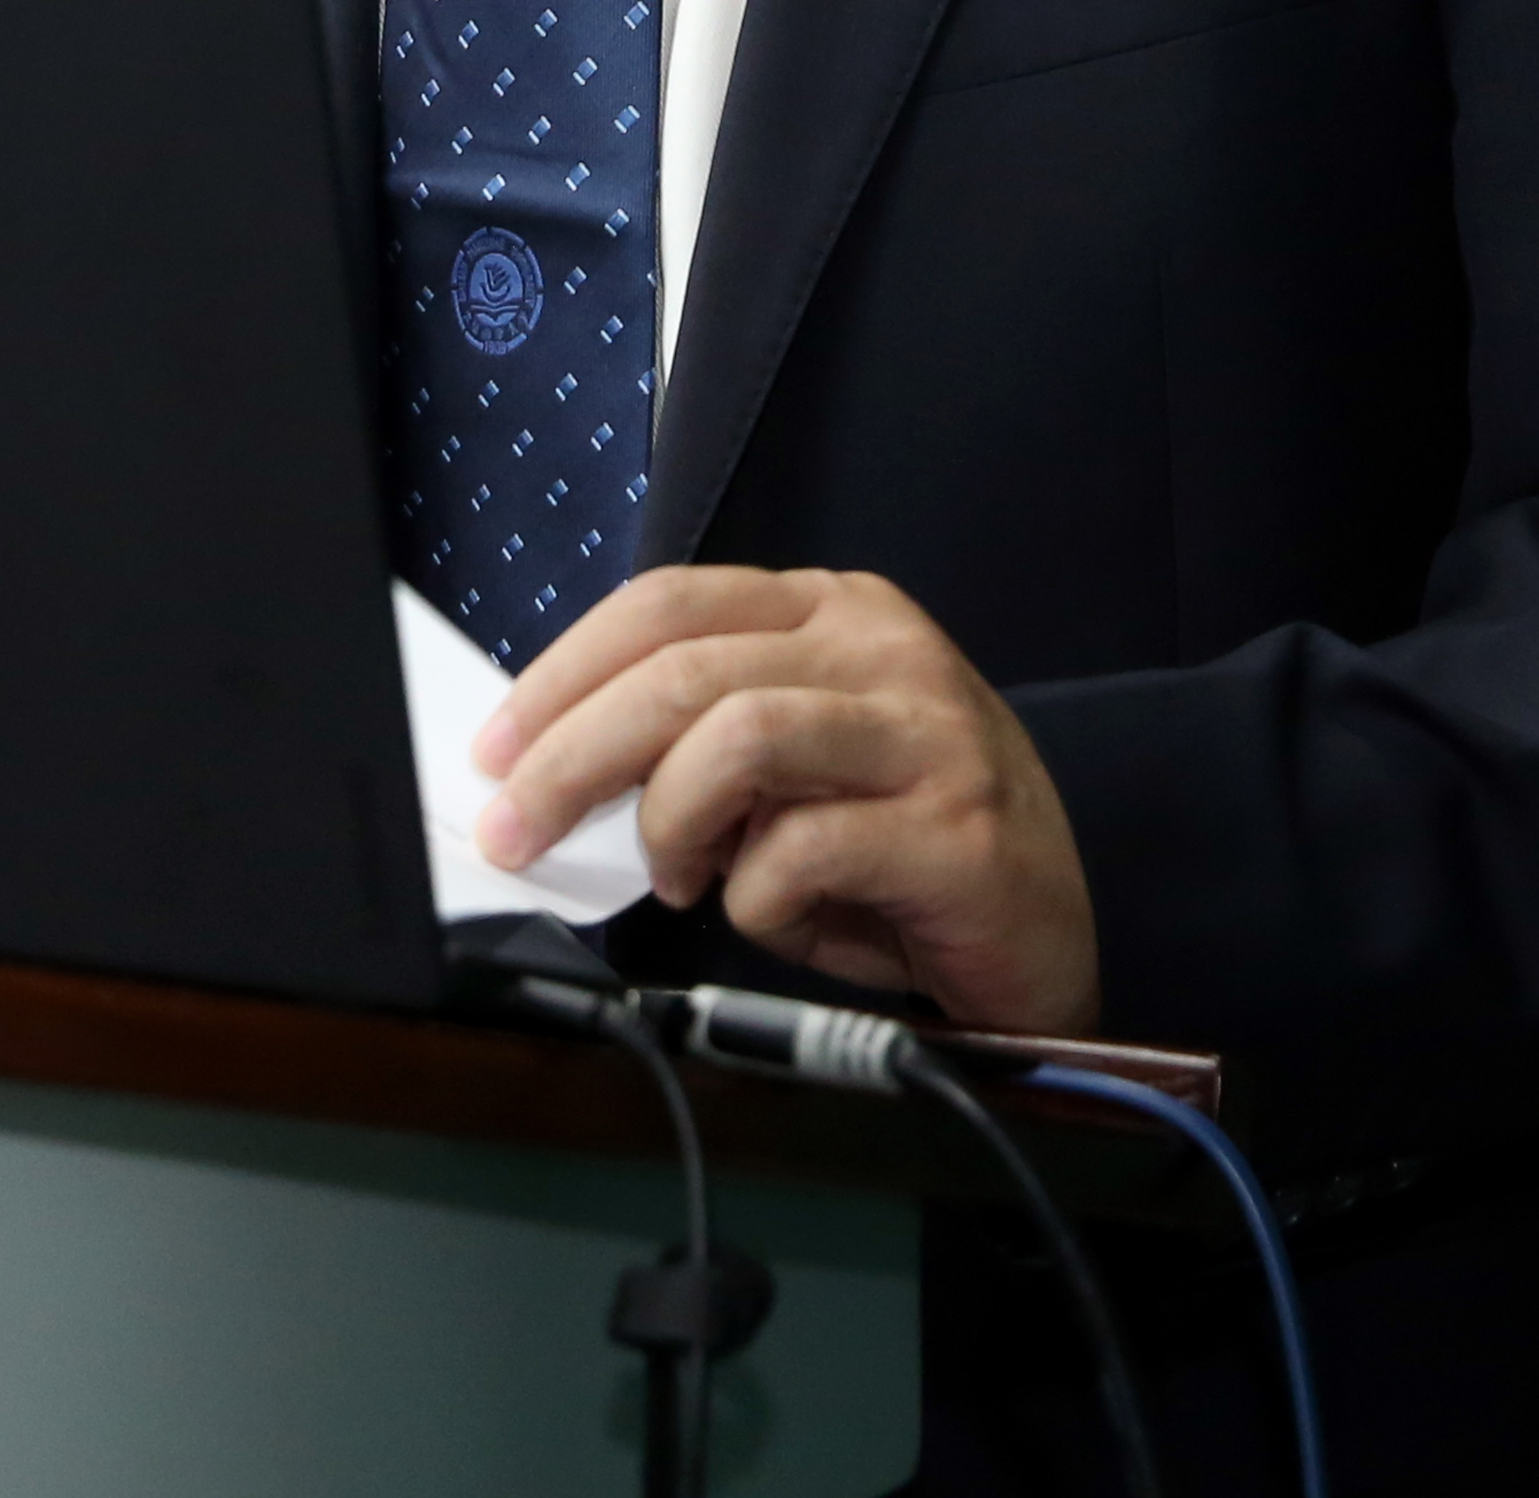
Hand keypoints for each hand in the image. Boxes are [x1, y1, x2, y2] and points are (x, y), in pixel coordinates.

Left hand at [474, 565, 1102, 1031]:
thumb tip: (553, 774)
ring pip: (736, 737)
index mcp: (832, 610)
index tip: (495, 746)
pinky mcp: (957, 828)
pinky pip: (800, 850)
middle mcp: (884, 648)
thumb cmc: (896, 849)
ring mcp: (929, 731)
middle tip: (517, 828)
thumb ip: (693, 747)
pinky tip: (774, 912)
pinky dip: (752, 895)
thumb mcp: (786, 772)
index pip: (667, 605)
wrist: (1043, 932)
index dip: (564, 671)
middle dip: (570, 754)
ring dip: (668, 821)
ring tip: (676, 875)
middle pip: (683, 669)